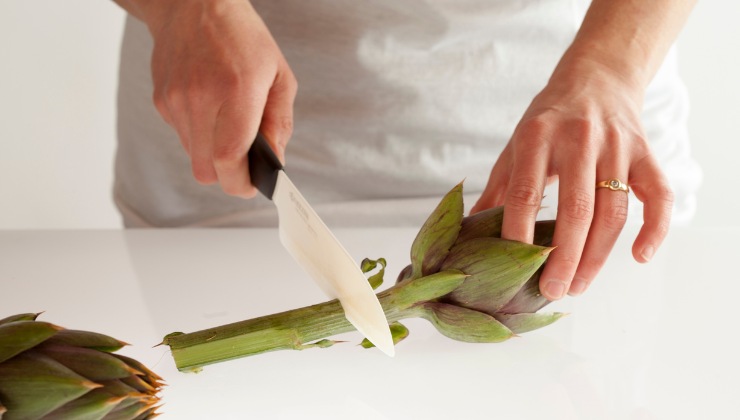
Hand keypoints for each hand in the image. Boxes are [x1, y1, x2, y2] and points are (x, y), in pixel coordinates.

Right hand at [142, 0, 296, 196]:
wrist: (192, 4)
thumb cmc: (242, 37)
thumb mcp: (279, 75)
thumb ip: (279, 122)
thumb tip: (275, 160)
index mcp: (236, 90)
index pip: (229, 157)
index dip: (241, 183)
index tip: (252, 186)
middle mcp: (200, 98)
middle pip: (207, 170)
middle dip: (227, 176)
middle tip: (244, 166)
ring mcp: (175, 101)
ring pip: (193, 156)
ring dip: (212, 153)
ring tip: (227, 124)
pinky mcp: (161, 101)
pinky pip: (182, 136)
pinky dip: (198, 134)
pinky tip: (209, 108)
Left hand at [472, 57, 673, 299]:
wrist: (597, 77)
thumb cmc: (548, 120)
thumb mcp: (515, 145)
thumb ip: (498, 188)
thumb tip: (470, 233)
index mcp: (537, 136)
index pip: (525, 191)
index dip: (518, 231)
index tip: (513, 268)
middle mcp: (579, 139)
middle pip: (576, 209)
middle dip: (563, 258)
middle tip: (552, 291)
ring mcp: (616, 146)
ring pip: (613, 210)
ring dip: (597, 255)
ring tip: (578, 285)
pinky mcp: (645, 153)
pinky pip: (658, 195)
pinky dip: (655, 228)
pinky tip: (638, 257)